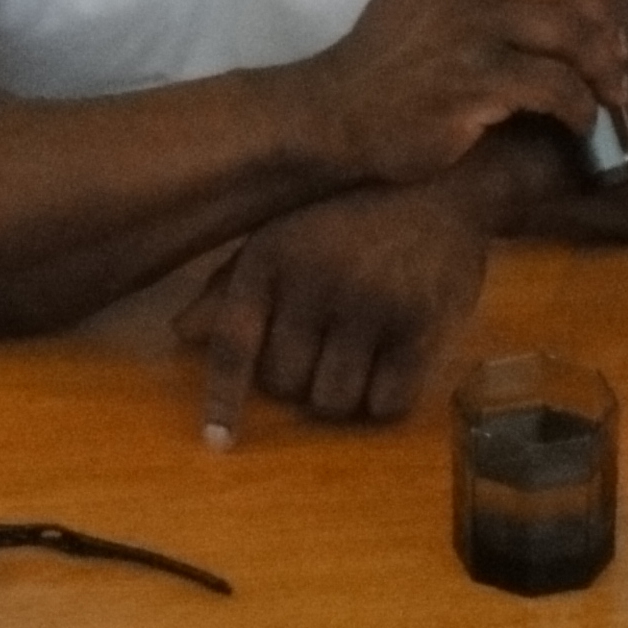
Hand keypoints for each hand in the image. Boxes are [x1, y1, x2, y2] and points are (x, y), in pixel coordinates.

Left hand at [185, 181, 490, 443]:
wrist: (443, 186)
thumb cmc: (352, 214)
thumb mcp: (283, 232)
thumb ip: (232, 282)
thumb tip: (183, 333)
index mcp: (272, 256)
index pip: (235, 342)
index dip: (223, 398)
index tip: (218, 441)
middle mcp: (316, 280)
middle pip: (284, 384)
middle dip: (299, 377)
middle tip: (326, 346)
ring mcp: (370, 304)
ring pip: (333, 402)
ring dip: (343, 393)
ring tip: (360, 353)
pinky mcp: (421, 325)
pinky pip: (386, 403)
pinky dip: (385, 398)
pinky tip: (394, 362)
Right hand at [293, 0, 627, 186]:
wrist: (336, 114)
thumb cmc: (386, 61)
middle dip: (604, 25)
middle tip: (620, 56)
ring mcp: (470, 28)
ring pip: (570, 35)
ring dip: (603, 67)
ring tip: (613, 92)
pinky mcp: (477, 80)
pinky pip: (555, 87)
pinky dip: (579, 106)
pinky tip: (581, 122)